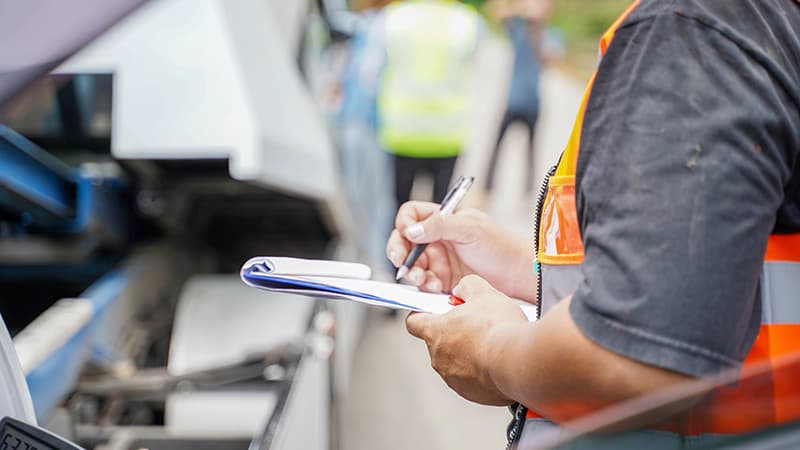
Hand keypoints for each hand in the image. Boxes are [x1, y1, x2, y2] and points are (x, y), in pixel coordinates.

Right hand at [386, 201, 535, 299]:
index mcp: (443, 219)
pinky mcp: (443, 281)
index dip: (405, 224)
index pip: (412, 216)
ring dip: (412, 272)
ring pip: (411, 264)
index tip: (407, 235)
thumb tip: (410, 230)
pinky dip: (423, 286)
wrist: (517, 275)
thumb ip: (439, 225)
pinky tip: (433, 287)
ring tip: (421, 278)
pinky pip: (423, 283)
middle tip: (401, 262)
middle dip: (399, 252)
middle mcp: (438, 239)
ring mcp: (439, 261)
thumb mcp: (470, 228)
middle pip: (404, 242)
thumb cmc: (501, 246)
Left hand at [405, 275, 527, 405]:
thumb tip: (463, 289)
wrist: (519, 362)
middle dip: (456, 333)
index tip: (432, 311)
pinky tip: (499, 361)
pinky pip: (472, 380)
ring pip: (457, 361)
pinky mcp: (471, 393)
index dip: (422, 315)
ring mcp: (453, 378)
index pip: (414, 322)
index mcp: (436, 332)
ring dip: (470, 353)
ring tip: (493, 343)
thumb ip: (467, 286)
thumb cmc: (499, 328)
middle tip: (477, 325)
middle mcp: (439, 358)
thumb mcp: (483, 293)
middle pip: (439, 342)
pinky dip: (482, 371)